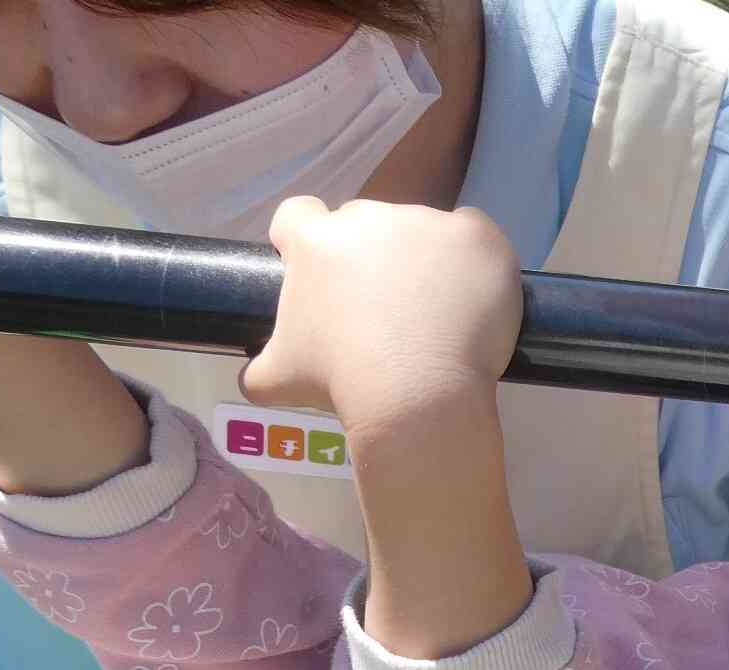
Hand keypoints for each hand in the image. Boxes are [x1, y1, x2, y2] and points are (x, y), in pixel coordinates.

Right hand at [241, 197, 521, 438]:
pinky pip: (474, 236)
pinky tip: (475, 300)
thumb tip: (254, 376)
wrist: (415, 394)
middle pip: (365, 224)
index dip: (305, 238)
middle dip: (373, 258)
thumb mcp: (278, 379)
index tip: (322, 269)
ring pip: (422, 233)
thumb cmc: (338, 382)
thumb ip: (260, 368)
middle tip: (387, 311)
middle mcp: (367, 219)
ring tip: (436, 319)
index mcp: (315, 242)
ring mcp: (424, 221)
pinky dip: (474, 263)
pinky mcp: (474, 235)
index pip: (298, 215)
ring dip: (425, 264)